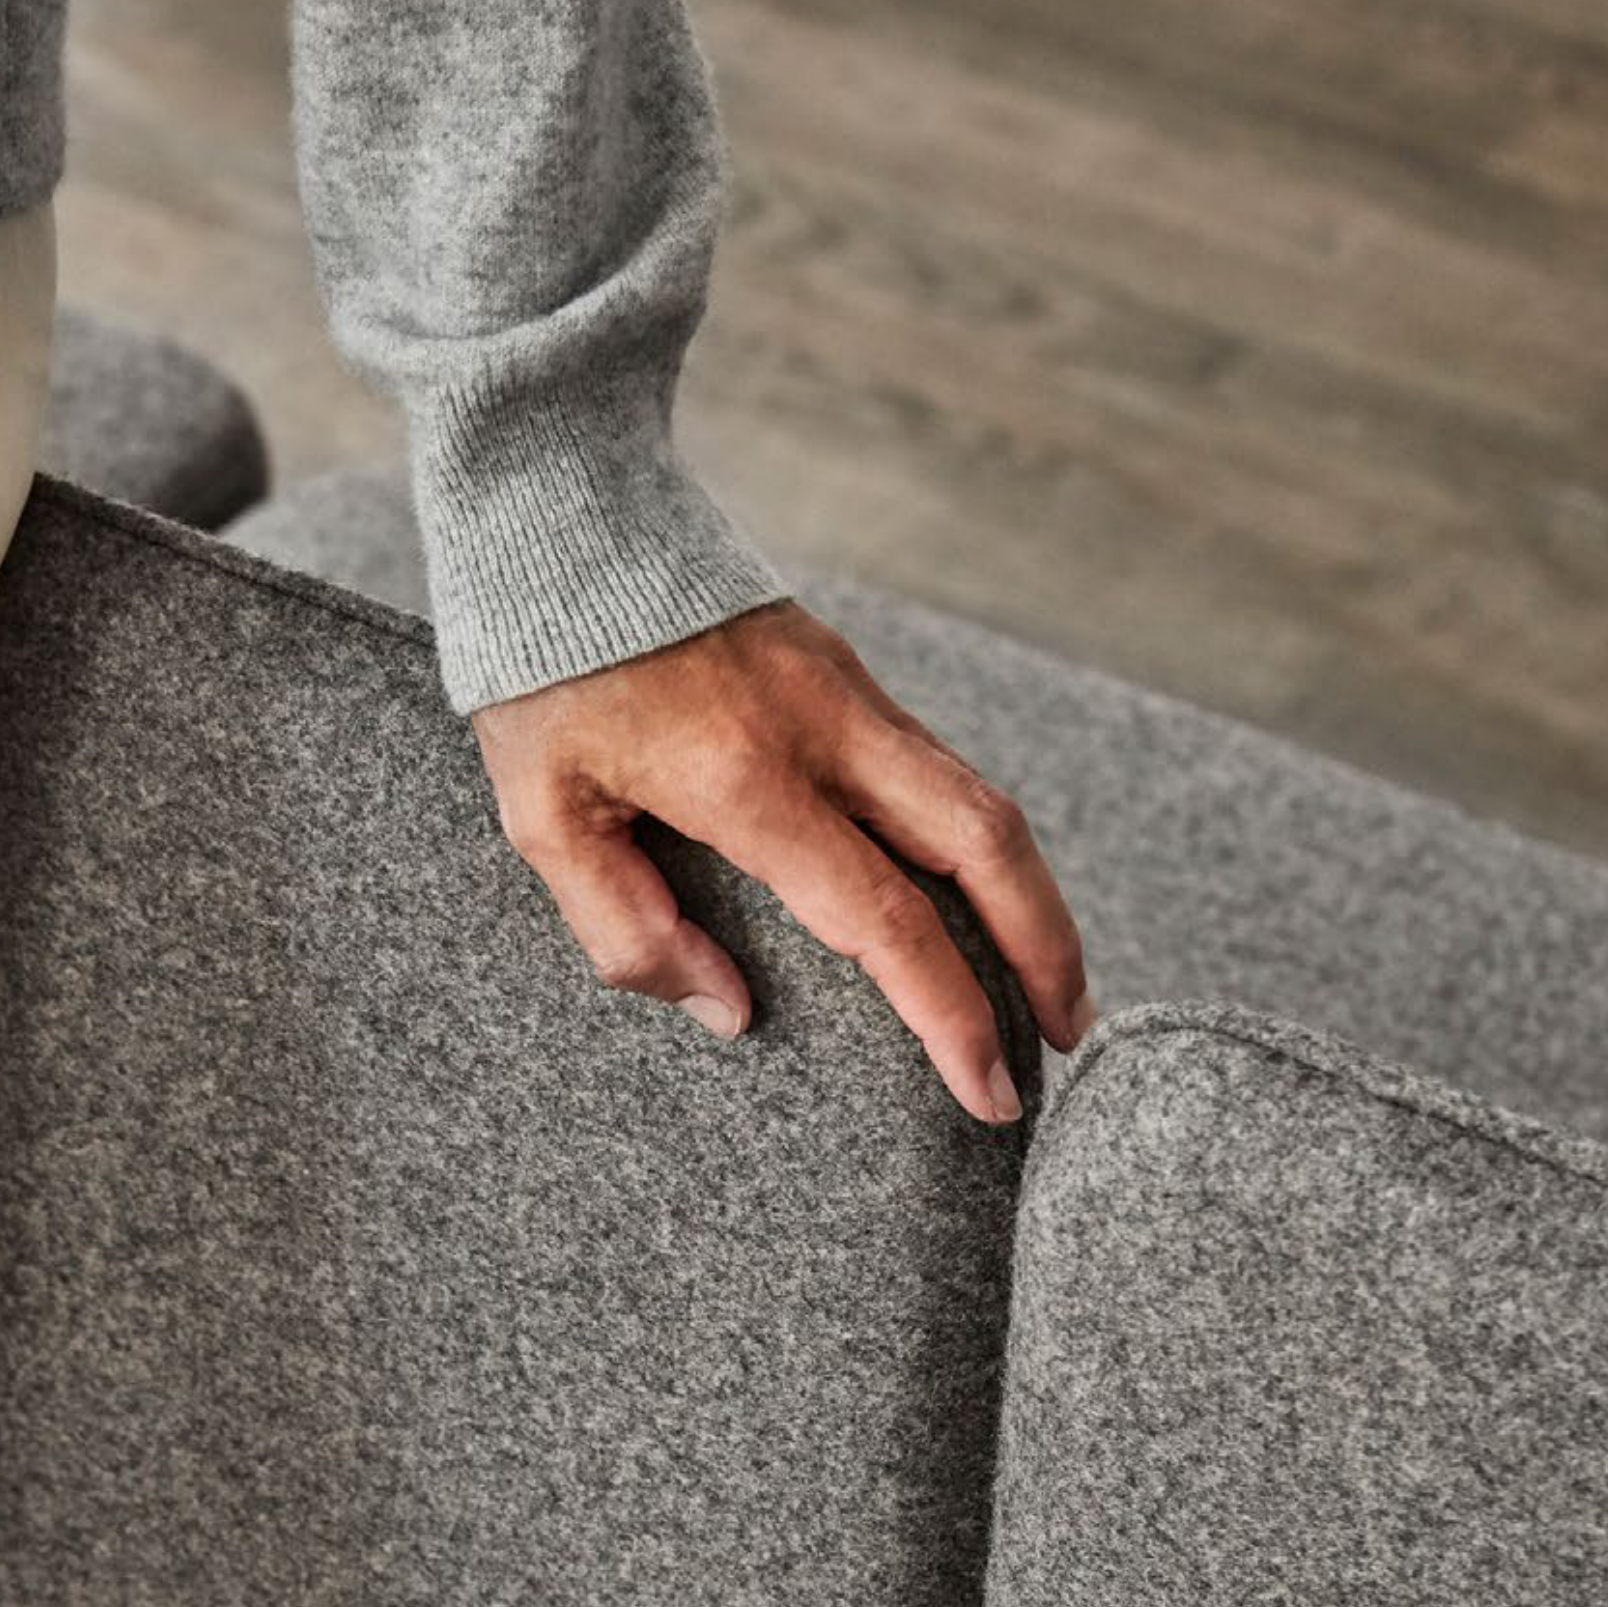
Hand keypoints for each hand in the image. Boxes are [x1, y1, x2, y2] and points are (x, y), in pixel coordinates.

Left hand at [472, 596, 1090, 1123]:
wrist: (563, 517)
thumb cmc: (541, 677)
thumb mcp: (545, 818)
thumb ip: (627, 929)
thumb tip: (730, 1011)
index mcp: (746, 778)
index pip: (882, 916)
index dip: (949, 1012)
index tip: (985, 1089)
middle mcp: (824, 729)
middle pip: (985, 844)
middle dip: (1046, 949)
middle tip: (1066, 1037)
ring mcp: (849, 692)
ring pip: (981, 801)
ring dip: (1030, 898)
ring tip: (1047, 985)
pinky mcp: (848, 674)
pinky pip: (939, 772)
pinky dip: (982, 849)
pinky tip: (980, 903)